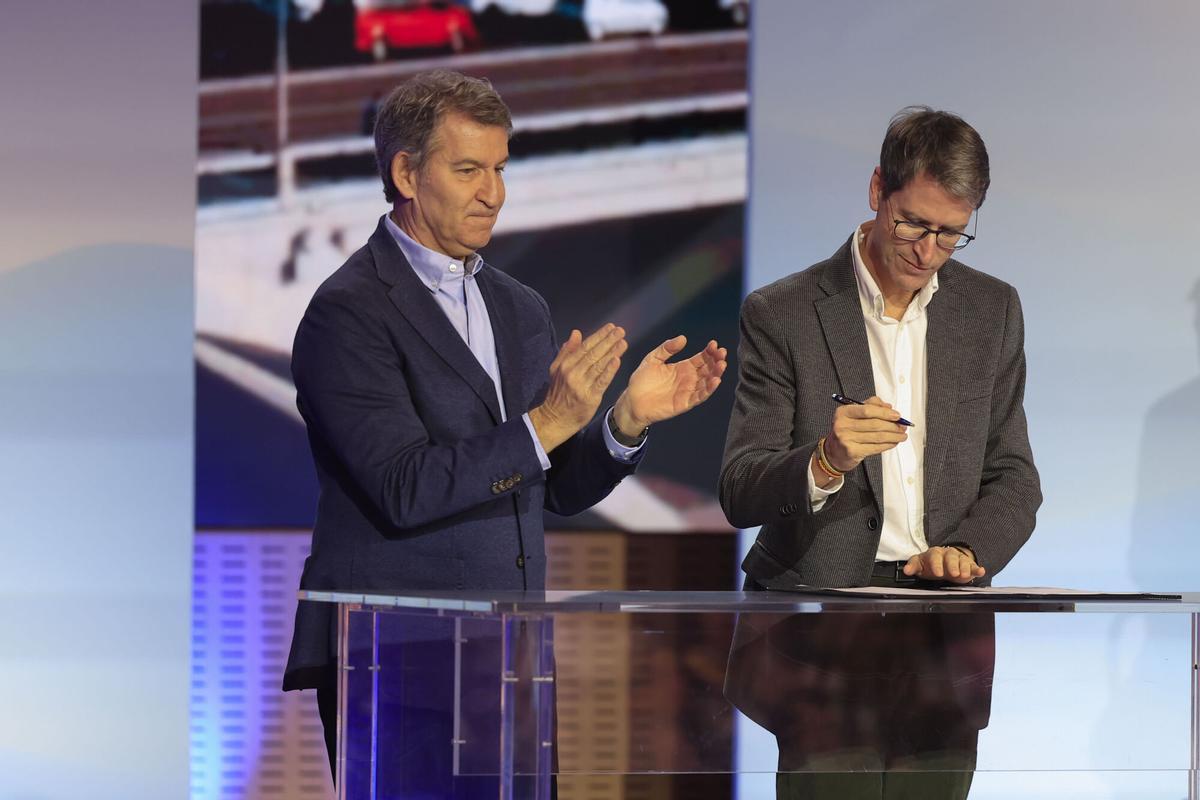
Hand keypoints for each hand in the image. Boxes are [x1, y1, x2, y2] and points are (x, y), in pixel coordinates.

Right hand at [529, 324, 626, 452]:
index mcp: (566, 364)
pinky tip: (617, 361)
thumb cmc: (558, 393)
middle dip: (608, 341)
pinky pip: (602, 381)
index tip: (610, 327)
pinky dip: (610, 370)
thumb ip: (567, 351)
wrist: (555, 418)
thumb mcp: (557, 369)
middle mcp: (573, 372)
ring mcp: (581, 385)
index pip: (585, 347)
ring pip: (599, 365)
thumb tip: (576, 333)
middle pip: (593, 353)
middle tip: (620, 331)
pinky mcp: (590, 397)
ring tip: (623, 342)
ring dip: (612, 352)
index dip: (599, 336)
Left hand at [612, 336, 726, 436]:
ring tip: (722, 364)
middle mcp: (688, 379)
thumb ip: (666, 349)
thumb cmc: (641, 381)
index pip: (701, 358)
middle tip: (722, 352)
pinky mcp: (685, 403)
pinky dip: (709, 389)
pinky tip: (715, 380)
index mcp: (683, 367)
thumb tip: (683, 338)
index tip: (714, 344)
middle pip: (707, 369)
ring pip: (707, 382)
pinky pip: (700, 396)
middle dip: (716, 360)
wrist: (632, 401)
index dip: (709, 351)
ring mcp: (688, 391)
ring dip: (716, 373)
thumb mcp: (652, 359)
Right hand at [822, 395, 907, 471]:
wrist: (833, 452)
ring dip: (894, 436)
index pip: (867, 410)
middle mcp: (843, 425)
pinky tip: (894, 442)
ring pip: (877, 437)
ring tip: (902, 435)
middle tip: (903, 426)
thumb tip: (889, 407)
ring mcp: (846, 439)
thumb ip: (871, 406)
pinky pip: (875, 448)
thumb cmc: (847, 431)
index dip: (884, 413)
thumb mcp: (854, 414)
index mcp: (843, 412)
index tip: (897, 416)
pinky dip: (888, 445)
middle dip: (893, 426)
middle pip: (874, 424)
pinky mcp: (852, 452)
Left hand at [903, 546, 985, 583]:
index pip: (935, 556)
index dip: (936, 564)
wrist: (944, 561)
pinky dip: (977, 569)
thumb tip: (906, 570)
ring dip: (964, 568)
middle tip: (953, 574)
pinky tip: (981, 571)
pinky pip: (974, 566)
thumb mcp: (920, 564)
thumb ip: (913, 566)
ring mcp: (959, 559)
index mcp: (935, 553)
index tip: (937, 573)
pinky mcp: (969, 565)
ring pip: (963, 561)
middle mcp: (948, 554)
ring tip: (964, 575)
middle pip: (951, 557)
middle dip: (952, 566)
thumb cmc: (931, 563)